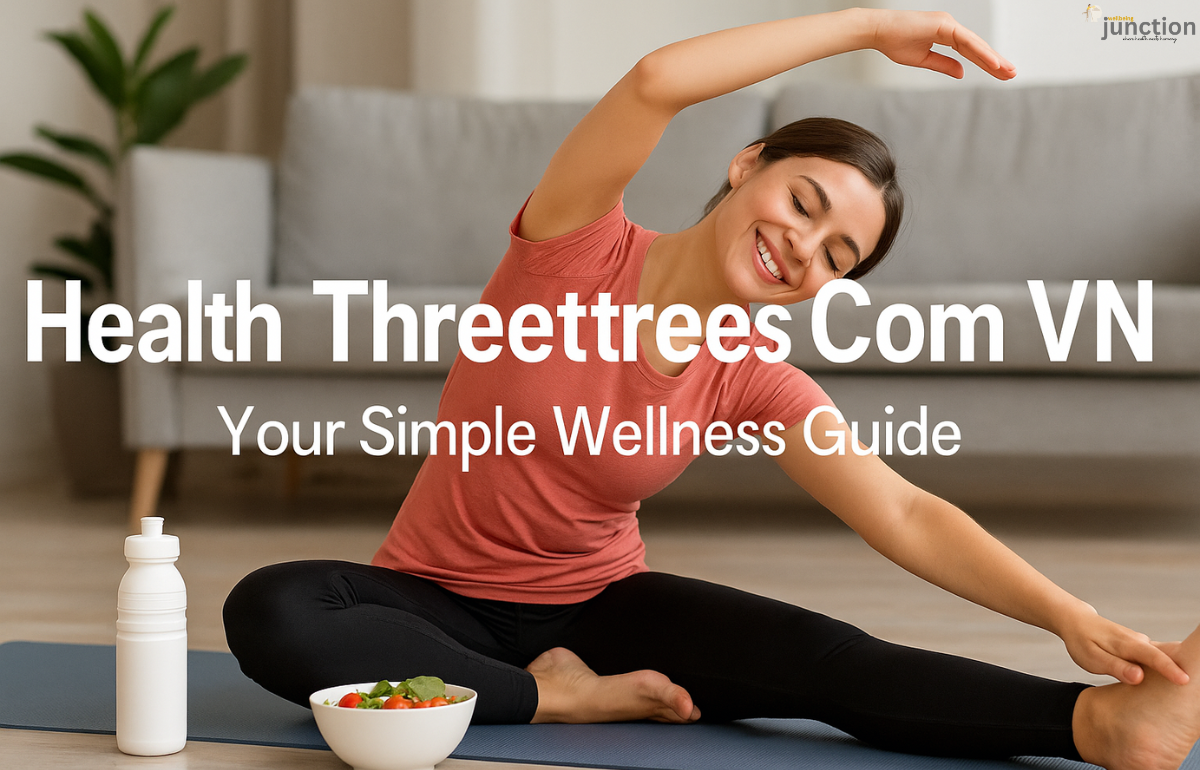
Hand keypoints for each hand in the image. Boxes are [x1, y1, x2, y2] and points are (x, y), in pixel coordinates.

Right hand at [868, 9, 1015, 80]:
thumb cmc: (894, 43)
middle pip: (977, 47)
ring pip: (975, 45)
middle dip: (995, 62)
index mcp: (946, 34)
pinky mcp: (944, 25)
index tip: (1000, 73)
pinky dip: (980, 53)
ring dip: (993, 58)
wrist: (878, 32)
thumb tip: (962, 73)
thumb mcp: (923, 59)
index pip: (971, 51)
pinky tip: (993, 62)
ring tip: (1007, 71)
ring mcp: (948, 24)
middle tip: (1011, 74)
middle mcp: (950, 26)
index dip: (986, 63)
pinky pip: (966, 42)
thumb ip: (943, 65)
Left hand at [1059, 604, 1189, 685]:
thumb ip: (1116, 667)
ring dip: (1181, 664)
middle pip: (1166, 654)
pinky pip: (1159, 655)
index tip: (1186, 680)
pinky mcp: (1141, 646)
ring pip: (1164, 654)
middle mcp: (1138, 641)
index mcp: (1127, 645)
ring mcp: (1141, 642)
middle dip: (1184, 666)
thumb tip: (1139, 677)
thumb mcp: (1092, 658)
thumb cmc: (1082, 642)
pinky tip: (1183, 672)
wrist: (1077, 622)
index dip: (1169, 669)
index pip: (1152, 657)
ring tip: (1196, 680)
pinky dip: (1172, 662)